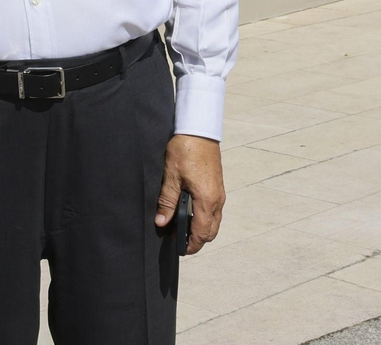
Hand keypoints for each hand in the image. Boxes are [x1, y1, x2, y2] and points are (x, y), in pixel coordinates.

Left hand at [155, 134, 224, 255]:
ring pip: (214, 222)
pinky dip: (204, 218)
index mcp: (206, 200)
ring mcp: (219, 194)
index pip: (201, 232)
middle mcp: (217, 200)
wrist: (199, 131)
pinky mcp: (217, 188)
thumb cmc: (185, 150)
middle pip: (211, 231)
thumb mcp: (171, 176)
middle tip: (178, 240)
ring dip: (201, 229)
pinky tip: (189, 213)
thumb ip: (167, 201)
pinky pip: (214, 211)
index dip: (191, 244)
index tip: (179, 249)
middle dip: (196, 240)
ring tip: (181, 228)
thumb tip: (161, 222)